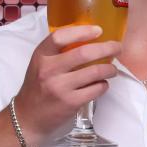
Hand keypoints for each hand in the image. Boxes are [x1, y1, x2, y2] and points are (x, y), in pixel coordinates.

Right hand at [13, 25, 121, 142]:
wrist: (28, 116)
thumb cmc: (39, 86)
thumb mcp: (41, 65)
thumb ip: (59, 53)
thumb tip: (92, 40)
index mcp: (41, 56)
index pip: (60, 37)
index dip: (82, 31)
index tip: (99, 30)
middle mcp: (49, 70)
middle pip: (84, 53)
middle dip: (107, 48)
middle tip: (117, 48)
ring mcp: (60, 87)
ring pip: (95, 71)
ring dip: (110, 69)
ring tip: (112, 69)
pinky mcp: (71, 102)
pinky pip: (97, 89)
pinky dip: (104, 85)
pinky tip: (102, 84)